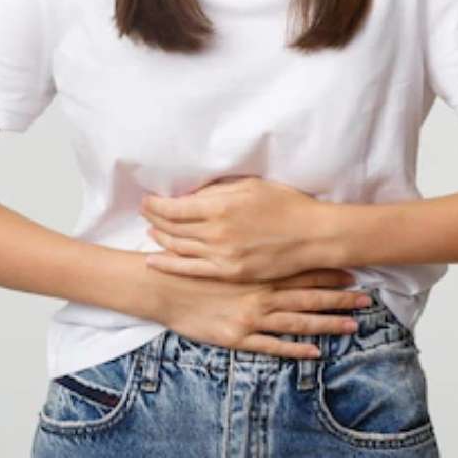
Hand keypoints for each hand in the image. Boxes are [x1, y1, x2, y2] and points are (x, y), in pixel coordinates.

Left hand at [139, 175, 326, 281]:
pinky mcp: (229, 272)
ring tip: (151, 231)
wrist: (312, 236)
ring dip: (160, 239)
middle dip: (153, 219)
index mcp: (220, 206)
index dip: (155, 204)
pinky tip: (155, 261)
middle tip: (145, 212)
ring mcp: (222, 255)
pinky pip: (191, 270)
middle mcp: (216, 232)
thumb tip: (191, 192)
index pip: (174, 207)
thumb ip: (218, 190)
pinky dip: (169, 265)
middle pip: (171, 227)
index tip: (147, 200)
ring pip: (178, 248)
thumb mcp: (250, 186)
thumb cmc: (285, 204)